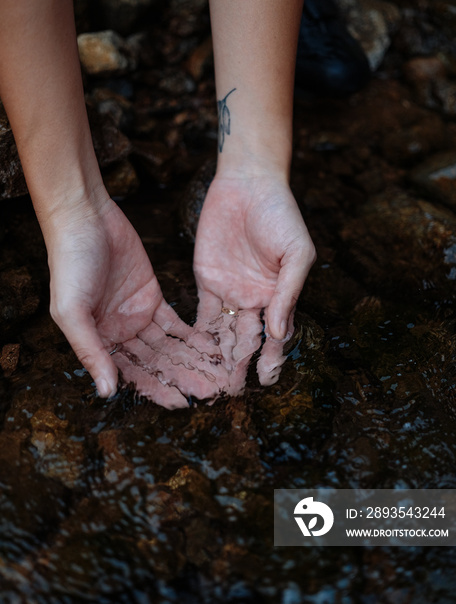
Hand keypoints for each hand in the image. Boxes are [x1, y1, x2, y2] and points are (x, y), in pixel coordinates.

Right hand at [45, 196, 223, 403]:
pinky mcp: (153, 296)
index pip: (131, 374)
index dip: (156, 389)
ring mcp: (137, 315)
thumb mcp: (72, 311)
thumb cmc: (69, 264)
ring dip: (191, 360)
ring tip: (217, 374)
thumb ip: (90, 351)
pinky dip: (192, 335)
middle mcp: (119, 334)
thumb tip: (107, 392)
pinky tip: (212, 347)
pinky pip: (175, 322)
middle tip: (211, 392)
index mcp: (98, 342)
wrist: (86, 219)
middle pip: (155, 363)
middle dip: (181, 378)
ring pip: (168, 346)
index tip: (182, 403)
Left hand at [193, 172, 315, 386]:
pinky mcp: (206, 281)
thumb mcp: (297, 252)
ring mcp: (230, 293)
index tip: (266, 380)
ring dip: (216, 357)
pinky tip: (190, 355)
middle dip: (239, 366)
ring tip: (207, 382)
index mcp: (280, 296)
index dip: (272, 358)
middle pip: (246, 341)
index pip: (276, 336)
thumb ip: (289, 291)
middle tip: (229, 392)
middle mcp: (255, 301)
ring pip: (223, 333)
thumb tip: (280, 332)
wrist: (249, 184)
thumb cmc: (281, 215)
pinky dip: (197, 335)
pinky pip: (201, 314)